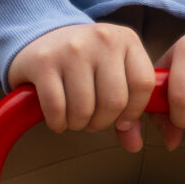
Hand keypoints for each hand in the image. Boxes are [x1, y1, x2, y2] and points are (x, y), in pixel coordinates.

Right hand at [7, 22, 158, 150]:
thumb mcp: (113, 73)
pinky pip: (56, 107)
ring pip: (84, 108)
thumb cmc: (85, 62)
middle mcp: (101, 39)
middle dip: (102, 122)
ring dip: (78, 124)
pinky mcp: (44, 61)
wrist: (41, 37)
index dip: (134, 111)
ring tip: (74, 118)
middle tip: (92, 121)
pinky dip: (57, 122)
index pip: (143, 84)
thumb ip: (128, 108)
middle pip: (114, 101)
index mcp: (126, 39)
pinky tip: (57, 119)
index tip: (121, 121)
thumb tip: (134, 146)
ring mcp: (71, 48)